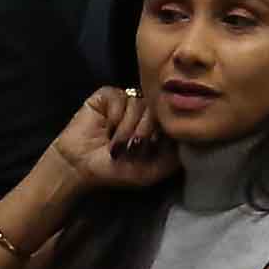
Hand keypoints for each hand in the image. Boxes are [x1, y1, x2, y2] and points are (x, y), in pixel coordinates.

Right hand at [46, 84, 179, 195]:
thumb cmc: (114, 171)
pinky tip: (105, 127)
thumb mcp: (149, 173)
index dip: (163, 133)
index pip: (170, 120)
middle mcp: (143, 112)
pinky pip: (121, 97)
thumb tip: (189, 139)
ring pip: (139, 104)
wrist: (79, 166)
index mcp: (155, 128)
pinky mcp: (108, 96)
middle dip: (145, 132)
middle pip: (157, 109)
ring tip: (115, 144)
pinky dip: (115, 115)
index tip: (150, 150)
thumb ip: (173, 159)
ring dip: (127, 128)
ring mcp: (126, 102)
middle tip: (131, 149)